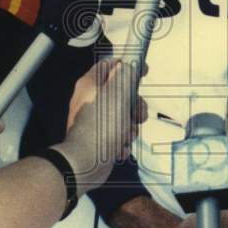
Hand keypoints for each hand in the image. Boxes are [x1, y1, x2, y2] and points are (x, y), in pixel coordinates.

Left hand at [52, 59, 146, 189]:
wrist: (85, 162)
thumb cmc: (100, 126)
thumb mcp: (118, 92)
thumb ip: (126, 74)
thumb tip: (128, 66)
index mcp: (90, 84)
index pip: (110, 65)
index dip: (128, 66)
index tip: (142, 72)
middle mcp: (91, 101)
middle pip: (121, 93)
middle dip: (135, 105)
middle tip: (137, 114)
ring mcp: (94, 120)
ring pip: (123, 115)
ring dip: (130, 126)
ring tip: (125, 134)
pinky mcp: (99, 138)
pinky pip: (119, 134)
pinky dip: (123, 140)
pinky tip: (119, 146)